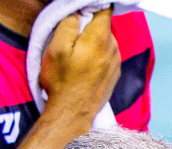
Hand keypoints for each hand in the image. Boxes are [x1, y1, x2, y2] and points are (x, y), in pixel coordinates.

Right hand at [37, 8, 121, 127]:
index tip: (79, 14)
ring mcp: (116, 62)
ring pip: (106, 40)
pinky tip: (84, 68)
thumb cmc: (61, 82)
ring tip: (77, 56)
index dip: (91, 7)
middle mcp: (113, 48)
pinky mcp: (114, 74)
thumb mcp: (56, 48)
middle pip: (104, 25)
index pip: (104, 8)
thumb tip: (77, 12)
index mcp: (100, 38)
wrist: (71, 115)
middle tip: (72, 38)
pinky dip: (97, 55)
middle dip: (89, 26)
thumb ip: (68, 24)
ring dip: (93, 42)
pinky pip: (107, 55)